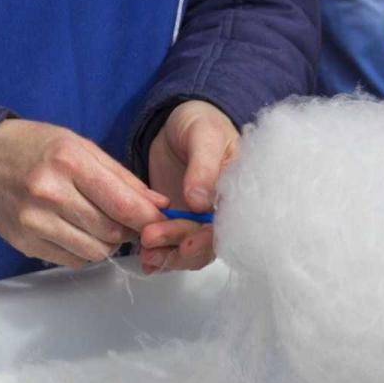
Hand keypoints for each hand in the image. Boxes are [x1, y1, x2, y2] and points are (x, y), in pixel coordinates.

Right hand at [0, 120, 168, 268]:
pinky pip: (74, 261)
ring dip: (110, 244)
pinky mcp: (25, 243)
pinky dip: (87, 252)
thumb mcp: (81, 147)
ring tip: (103, 226)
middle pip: (112, 231)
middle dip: (131, 231)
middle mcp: (50, 193)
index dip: (149, 218)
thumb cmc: (37, 148)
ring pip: (96, 251)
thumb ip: (123, 177)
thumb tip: (159, 204)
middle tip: (130, 222)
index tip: (161, 222)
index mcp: (69, 162)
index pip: (122, 203)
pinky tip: (80, 233)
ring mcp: (34, 221)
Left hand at [140, 100, 238, 273]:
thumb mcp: (205, 136)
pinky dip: (160, 254)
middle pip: (207, 244)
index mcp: (239, 195)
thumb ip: (204, 168)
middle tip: (150, 238)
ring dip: (168, 256)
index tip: (186, 244)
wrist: (180, 123)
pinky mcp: (178, 222)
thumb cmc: (202, 122)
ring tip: (145, 255)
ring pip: (189, 250)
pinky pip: (173, 245)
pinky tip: (144, 260)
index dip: (208, 240)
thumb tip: (200, 202)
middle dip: (179, 246)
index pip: (228, 226)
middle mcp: (223, 214)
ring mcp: (199, 221)